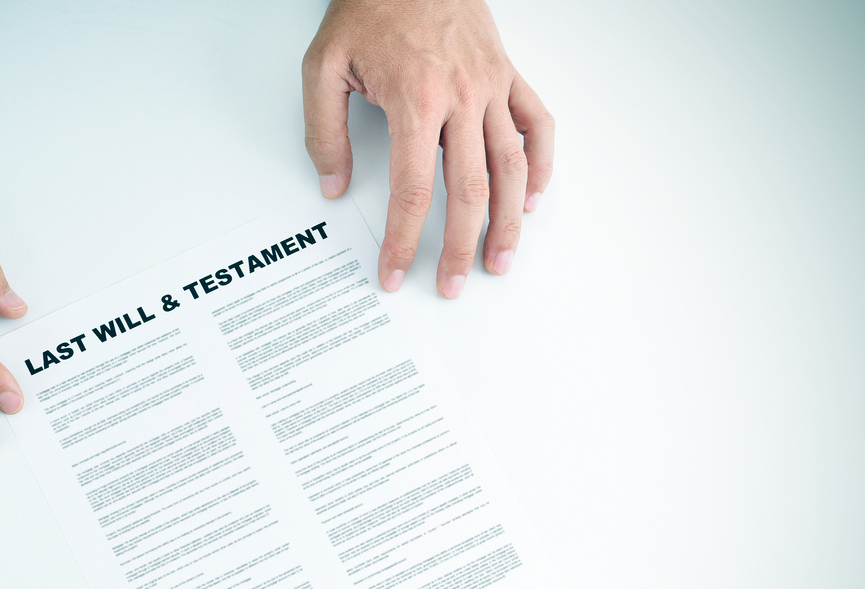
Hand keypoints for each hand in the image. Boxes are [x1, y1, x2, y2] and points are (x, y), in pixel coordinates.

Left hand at [302, 0, 552, 298]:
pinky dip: (540, 163)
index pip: (412, 190)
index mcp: (415, 99)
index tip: (394, 272)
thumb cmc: (370, 6)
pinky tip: (531, 197)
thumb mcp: (324, 67)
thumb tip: (332, 185)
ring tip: (501, 260)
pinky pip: (536, 123)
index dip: (403, 240)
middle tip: (450, 285)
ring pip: (510, 166)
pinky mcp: (507, 74)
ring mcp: (490, 86)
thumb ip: (324, 132)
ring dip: (508, 221)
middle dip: (458, 247)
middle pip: (467, 190)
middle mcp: (460, 96)